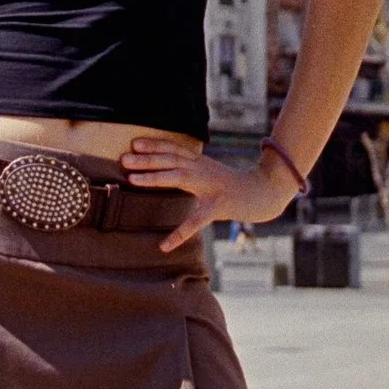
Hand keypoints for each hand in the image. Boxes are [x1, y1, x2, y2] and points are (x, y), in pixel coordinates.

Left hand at [117, 137, 294, 253]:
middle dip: (147, 159)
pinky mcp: (219, 206)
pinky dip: (179, 234)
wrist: (265, 192)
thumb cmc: (235, 186)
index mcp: (201, 162)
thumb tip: (172, 170)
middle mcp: (203, 169)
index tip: (134, 143)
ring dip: (154, 178)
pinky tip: (164, 246)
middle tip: (124, 159)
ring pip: (178, 178)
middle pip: (171, 159)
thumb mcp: (212, 173)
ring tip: (132, 180)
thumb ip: (194, 171)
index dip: (155, 144)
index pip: (174, 149)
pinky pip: (196, 221)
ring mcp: (211, 186)